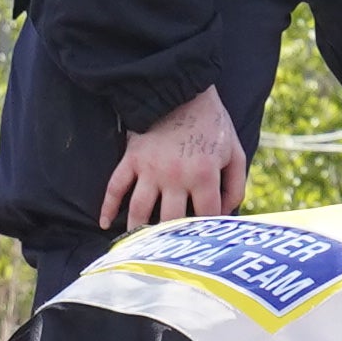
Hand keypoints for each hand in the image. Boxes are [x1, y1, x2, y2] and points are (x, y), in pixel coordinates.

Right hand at [99, 89, 249, 231]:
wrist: (180, 90)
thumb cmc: (211, 123)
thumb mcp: (234, 151)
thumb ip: (236, 184)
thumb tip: (227, 212)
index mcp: (204, 175)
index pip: (206, 216)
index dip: (209, 229)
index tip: (206, 238)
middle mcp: (175, 177)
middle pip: (172, 221)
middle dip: (173, 238)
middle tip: (171, 250)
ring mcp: (150, 170)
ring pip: (140, 211)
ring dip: (139, 231)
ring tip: (139, 245)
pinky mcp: (132, 160)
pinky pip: (115, 187)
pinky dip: (108, 207)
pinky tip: (105, 224)